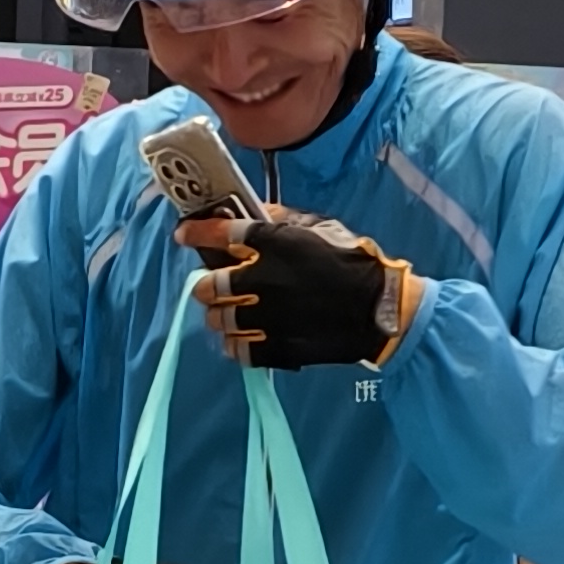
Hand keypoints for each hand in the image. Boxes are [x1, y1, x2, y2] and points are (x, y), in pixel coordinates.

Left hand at [180, 211, 421, 371]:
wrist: (380, 309)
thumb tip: (259, 213)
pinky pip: (239, 350)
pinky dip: (233, 346)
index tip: (183, 234)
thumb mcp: (322, 228)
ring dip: (218, 316)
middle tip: (208, 288)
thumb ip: (286, 221)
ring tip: (224, 316)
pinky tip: (238, 341)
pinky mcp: (277, 346)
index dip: (197, 232)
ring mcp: (267, 316)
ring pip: (221, 319)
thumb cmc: (354, 262)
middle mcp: (263, 279)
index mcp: (273, 244)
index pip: (221, 234)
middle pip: (210, 284)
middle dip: (204, 286)